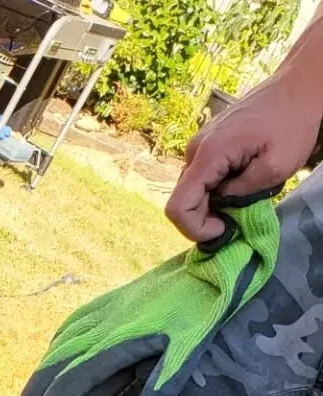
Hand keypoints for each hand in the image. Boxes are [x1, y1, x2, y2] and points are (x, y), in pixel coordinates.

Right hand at [166, 69, 322, 241]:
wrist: (297, 86)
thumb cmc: (293, 122)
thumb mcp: (275, 168)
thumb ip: (241, 194)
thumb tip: (221, 207)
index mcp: (209, 154)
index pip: (178, 207)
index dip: (195, 229)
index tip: (223, 229)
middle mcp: (195, 150)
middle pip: (184, 201)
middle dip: (206, 218)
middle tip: (238, 216)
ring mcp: (200, 145)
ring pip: (193, 190)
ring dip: (213, 204)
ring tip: (244, 195)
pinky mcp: (209, 144)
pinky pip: (202, 177)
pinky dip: (217, 190)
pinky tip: (241, 181)